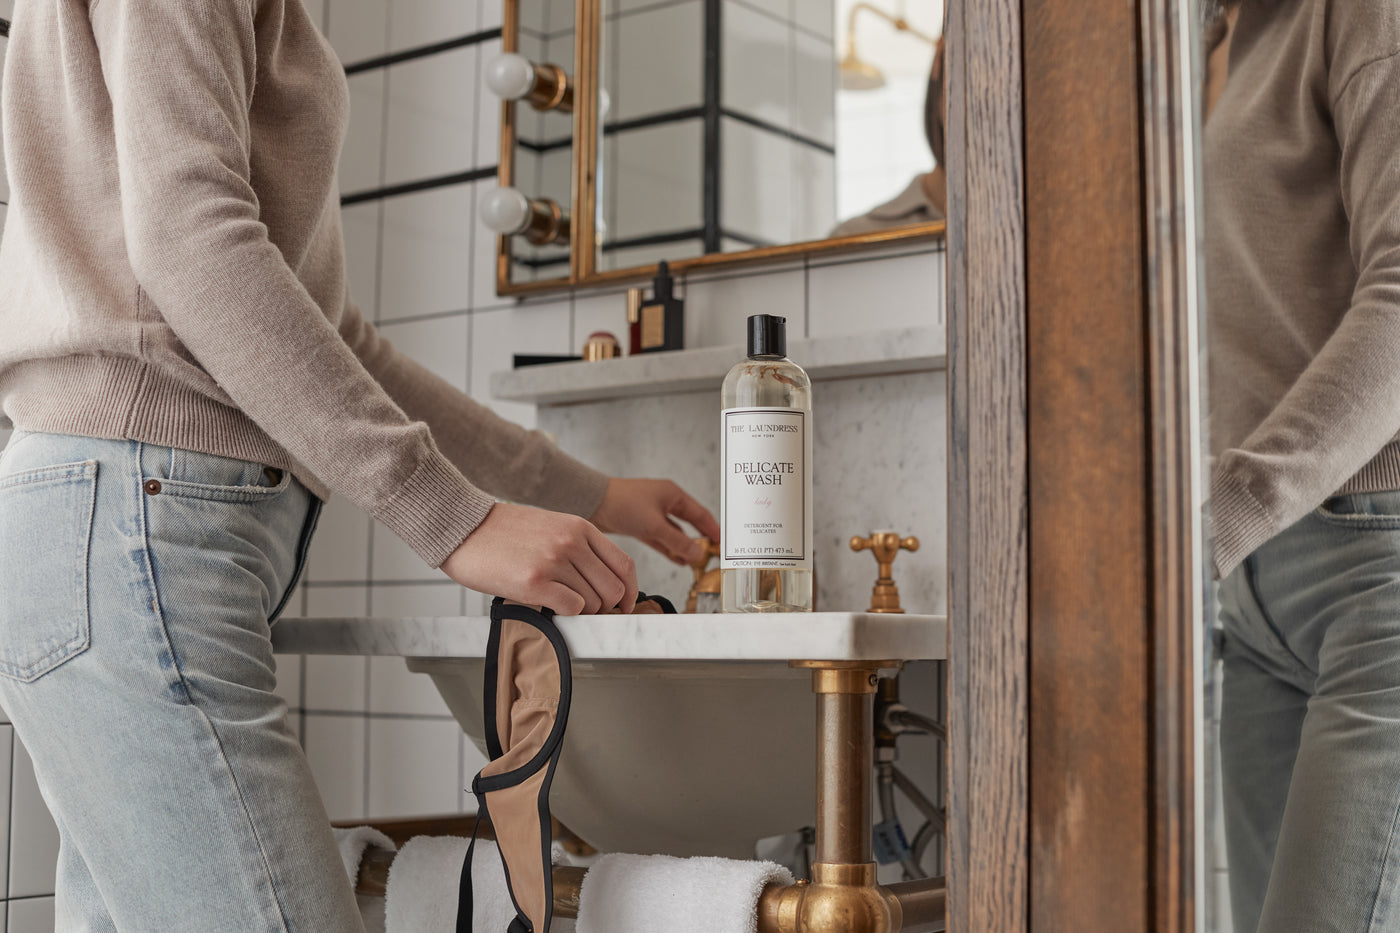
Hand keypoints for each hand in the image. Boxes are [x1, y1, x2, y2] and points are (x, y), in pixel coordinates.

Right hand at [442, 502, 636, 614]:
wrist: (462, 527)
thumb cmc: (502, 532)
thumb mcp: (551, 527)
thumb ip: (578, 548)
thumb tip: (602, 584)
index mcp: (580, 527)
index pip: (624, 565)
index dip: (630, 592)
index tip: (624, 606)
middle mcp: (571, 542)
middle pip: (613, 590)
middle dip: (604, 607)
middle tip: (585, 610)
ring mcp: (554, 561)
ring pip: (593, 603)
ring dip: (580, 611)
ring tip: (556, 601)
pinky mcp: (534, 582)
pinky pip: (571, 609)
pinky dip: (564, 614)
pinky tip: (546, 604)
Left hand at [589, 478, 721, 565]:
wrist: (592, 502)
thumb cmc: (622, 503)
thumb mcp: (655, 526)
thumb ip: (678, 542)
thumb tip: (698, 554)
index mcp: (673, 494)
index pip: (700, 514)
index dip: (713, 530)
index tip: (722, 543)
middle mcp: (664, 501)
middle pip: (689, 524)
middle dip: (699, 540)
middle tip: (710, 555)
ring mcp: (652, 513)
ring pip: (674, 532)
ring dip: (683, 547)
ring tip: (695, 562)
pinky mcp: (641, 523)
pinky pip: (661, 537)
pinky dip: (669, 548)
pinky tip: (678, 559)